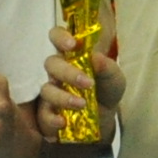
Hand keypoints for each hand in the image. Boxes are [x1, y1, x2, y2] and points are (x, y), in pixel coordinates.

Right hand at [37, 20, 123, 141]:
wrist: (106, 120)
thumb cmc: (106, 91)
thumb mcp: (114, 78)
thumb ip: (107, 67)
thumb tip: (96, 58)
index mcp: (71, 56)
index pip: (57, 37)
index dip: (60, 37)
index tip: (72, 44)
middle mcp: (56, 71)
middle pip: (51, 63)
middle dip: (67, 72)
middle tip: (87, 83)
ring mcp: (50, 92)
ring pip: (47, 90)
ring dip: (63, 97)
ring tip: (82, 104)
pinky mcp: (46, 114)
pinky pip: (43, 115)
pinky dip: (52, 118)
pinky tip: (64, 121)